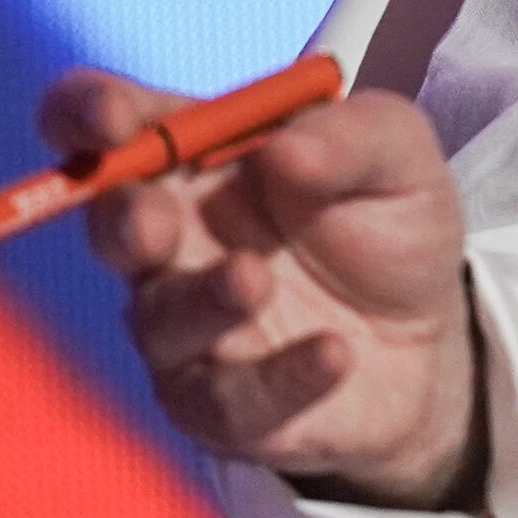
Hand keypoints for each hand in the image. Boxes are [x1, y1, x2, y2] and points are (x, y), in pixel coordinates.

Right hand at [49, 68, 481, 509]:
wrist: (431, 338)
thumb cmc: (386, 227)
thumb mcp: (398, 157)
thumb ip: (353, 135)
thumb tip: (286, 148)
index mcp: (192, 159)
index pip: (104, 123)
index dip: (86, 113)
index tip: (110, 118)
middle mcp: (171, 240)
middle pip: (109, 225)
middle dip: (122, 220)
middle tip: (156, 223)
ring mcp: (185, 327)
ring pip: (161, 318)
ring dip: (203, 299)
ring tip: (255, 280)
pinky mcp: (218, 404)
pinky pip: (228, 399)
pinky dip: (281, 376)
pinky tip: (334, 354)